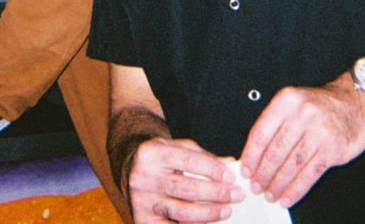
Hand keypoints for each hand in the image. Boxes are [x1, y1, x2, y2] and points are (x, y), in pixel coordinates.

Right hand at [125, 138, 243, 222]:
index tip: (231, 177)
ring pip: (181, 212)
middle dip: (216, 193)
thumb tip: (229, 164)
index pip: (188, 160)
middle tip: (236, 195)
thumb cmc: (159, 158)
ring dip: (208, 213)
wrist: (128, 168)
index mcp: (151, 153)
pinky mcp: (142, 219)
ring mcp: (141, 200)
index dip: (212, 169)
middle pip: (186, 188)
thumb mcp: (176, 147)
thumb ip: (202, 156)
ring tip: (226, 211)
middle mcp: (142, 177)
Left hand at [237, 77, 364, 207]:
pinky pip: (310, 174)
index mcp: (286, 101)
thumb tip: (254, 155)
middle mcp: (302, 114)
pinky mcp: (333, 149)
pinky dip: (296, 189)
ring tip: (270, 194)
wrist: (355, 101)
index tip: (246, 170)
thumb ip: (275, 124)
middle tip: (256, 186)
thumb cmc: (321, 104)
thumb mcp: (294, 103)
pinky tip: (288, 196)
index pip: (261, 134)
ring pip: (291, 165)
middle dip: (263, 174)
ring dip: (278, 184)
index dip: (251, 156)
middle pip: (275, 152)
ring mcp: (319, 132)